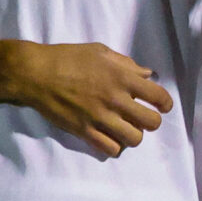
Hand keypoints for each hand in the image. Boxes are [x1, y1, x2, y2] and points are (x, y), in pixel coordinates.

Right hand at [7, 41, 173, 155]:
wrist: (36, 74)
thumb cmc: (67, 58)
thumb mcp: (99, 52)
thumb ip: (125, 64)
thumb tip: (146, 74)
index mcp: (122, 77)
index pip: (158, 96)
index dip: (165, 103)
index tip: (162, 106)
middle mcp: (115, 99)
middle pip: (151, 122)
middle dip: (151, 121)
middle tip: (142, 118)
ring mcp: (100, 117)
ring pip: (134, 139)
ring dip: (133, 135)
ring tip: (125, 129)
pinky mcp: (85, 131)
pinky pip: (111, 149)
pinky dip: (114, 146)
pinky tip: (110, 138)